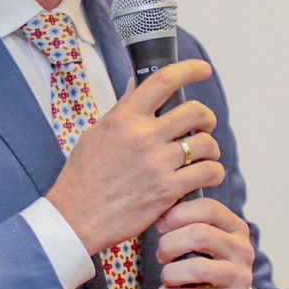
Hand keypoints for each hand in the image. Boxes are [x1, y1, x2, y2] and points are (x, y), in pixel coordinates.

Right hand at [46, 59, 224, 255]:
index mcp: (124, 118)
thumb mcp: (96, 133)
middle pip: (194, 112)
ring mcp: (157, 164)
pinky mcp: (168, 191)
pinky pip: (208, 172)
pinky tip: (207, 174)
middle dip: (206, 117)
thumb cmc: (83, 176)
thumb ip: (122, 108)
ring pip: (206, 143)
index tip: (202, 70)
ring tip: (204, 155)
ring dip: (211, 148)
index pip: (163, 81)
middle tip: (204, 126)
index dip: (189, 70)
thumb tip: (136, 82)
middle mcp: (142, 137)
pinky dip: (213, 172)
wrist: (76, 217)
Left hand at [154, 196, 253, 288]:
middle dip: (169, 244)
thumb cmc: (205, 266)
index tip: (160, 226)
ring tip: (167, 277)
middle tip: (161, 255)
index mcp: (236, 227)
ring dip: (169, 273)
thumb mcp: (203, 241)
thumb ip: (187, 223)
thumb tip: (157, 212)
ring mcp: (241, 277)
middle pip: (199, 234)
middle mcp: (243, 249)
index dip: (177, 214)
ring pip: (195, 268)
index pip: (209, 208)